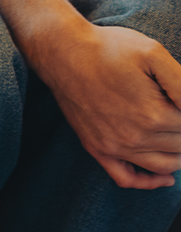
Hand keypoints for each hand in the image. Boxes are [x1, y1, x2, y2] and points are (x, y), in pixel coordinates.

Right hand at [28, 20, 180, 188]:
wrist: (63, 53)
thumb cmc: (108, 49)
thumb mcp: (154, 53)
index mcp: (155, 114)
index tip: (178, 102)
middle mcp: (135, 136)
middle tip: (175, 113)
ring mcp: (114, 146)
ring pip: (164, 165)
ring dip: (180, 154)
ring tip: (177, 134)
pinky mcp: (97, 148)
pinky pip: (126, 179)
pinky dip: (149, 182)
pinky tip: (164, 178)